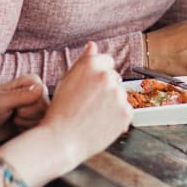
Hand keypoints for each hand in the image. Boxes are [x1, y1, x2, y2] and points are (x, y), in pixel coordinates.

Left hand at [0, 74, 48, 147]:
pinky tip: (18, 128)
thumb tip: (41, 88)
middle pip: (44, 107)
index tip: (12, 105)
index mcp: (31, 81)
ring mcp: (40, 108)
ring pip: (44, 119)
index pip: (41, 92)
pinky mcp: (40, 121)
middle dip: (25, 115)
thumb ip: (19, 95)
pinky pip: (42, 129)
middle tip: (12, 114)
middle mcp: (39, 92)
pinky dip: (28, 131)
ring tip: (13, 120)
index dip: (26, 104)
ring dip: (25, 124)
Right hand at [42, 43, 131, 163]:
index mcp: (92, 65)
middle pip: (114, 78)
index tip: (89, 87)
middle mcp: (107, 76)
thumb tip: (93, 46)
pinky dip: (117, 117)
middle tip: (88, 104)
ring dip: (112, 103)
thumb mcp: (67, 80)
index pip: (107, 61)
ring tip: (92, 115)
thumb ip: (84, 61)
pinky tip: (100, 123)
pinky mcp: (126, 112)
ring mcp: (118, 95)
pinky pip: (126, 111)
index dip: (97, 75)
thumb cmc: (60, 111)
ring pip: (120, 95)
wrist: (61, 140)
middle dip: (105, 88)